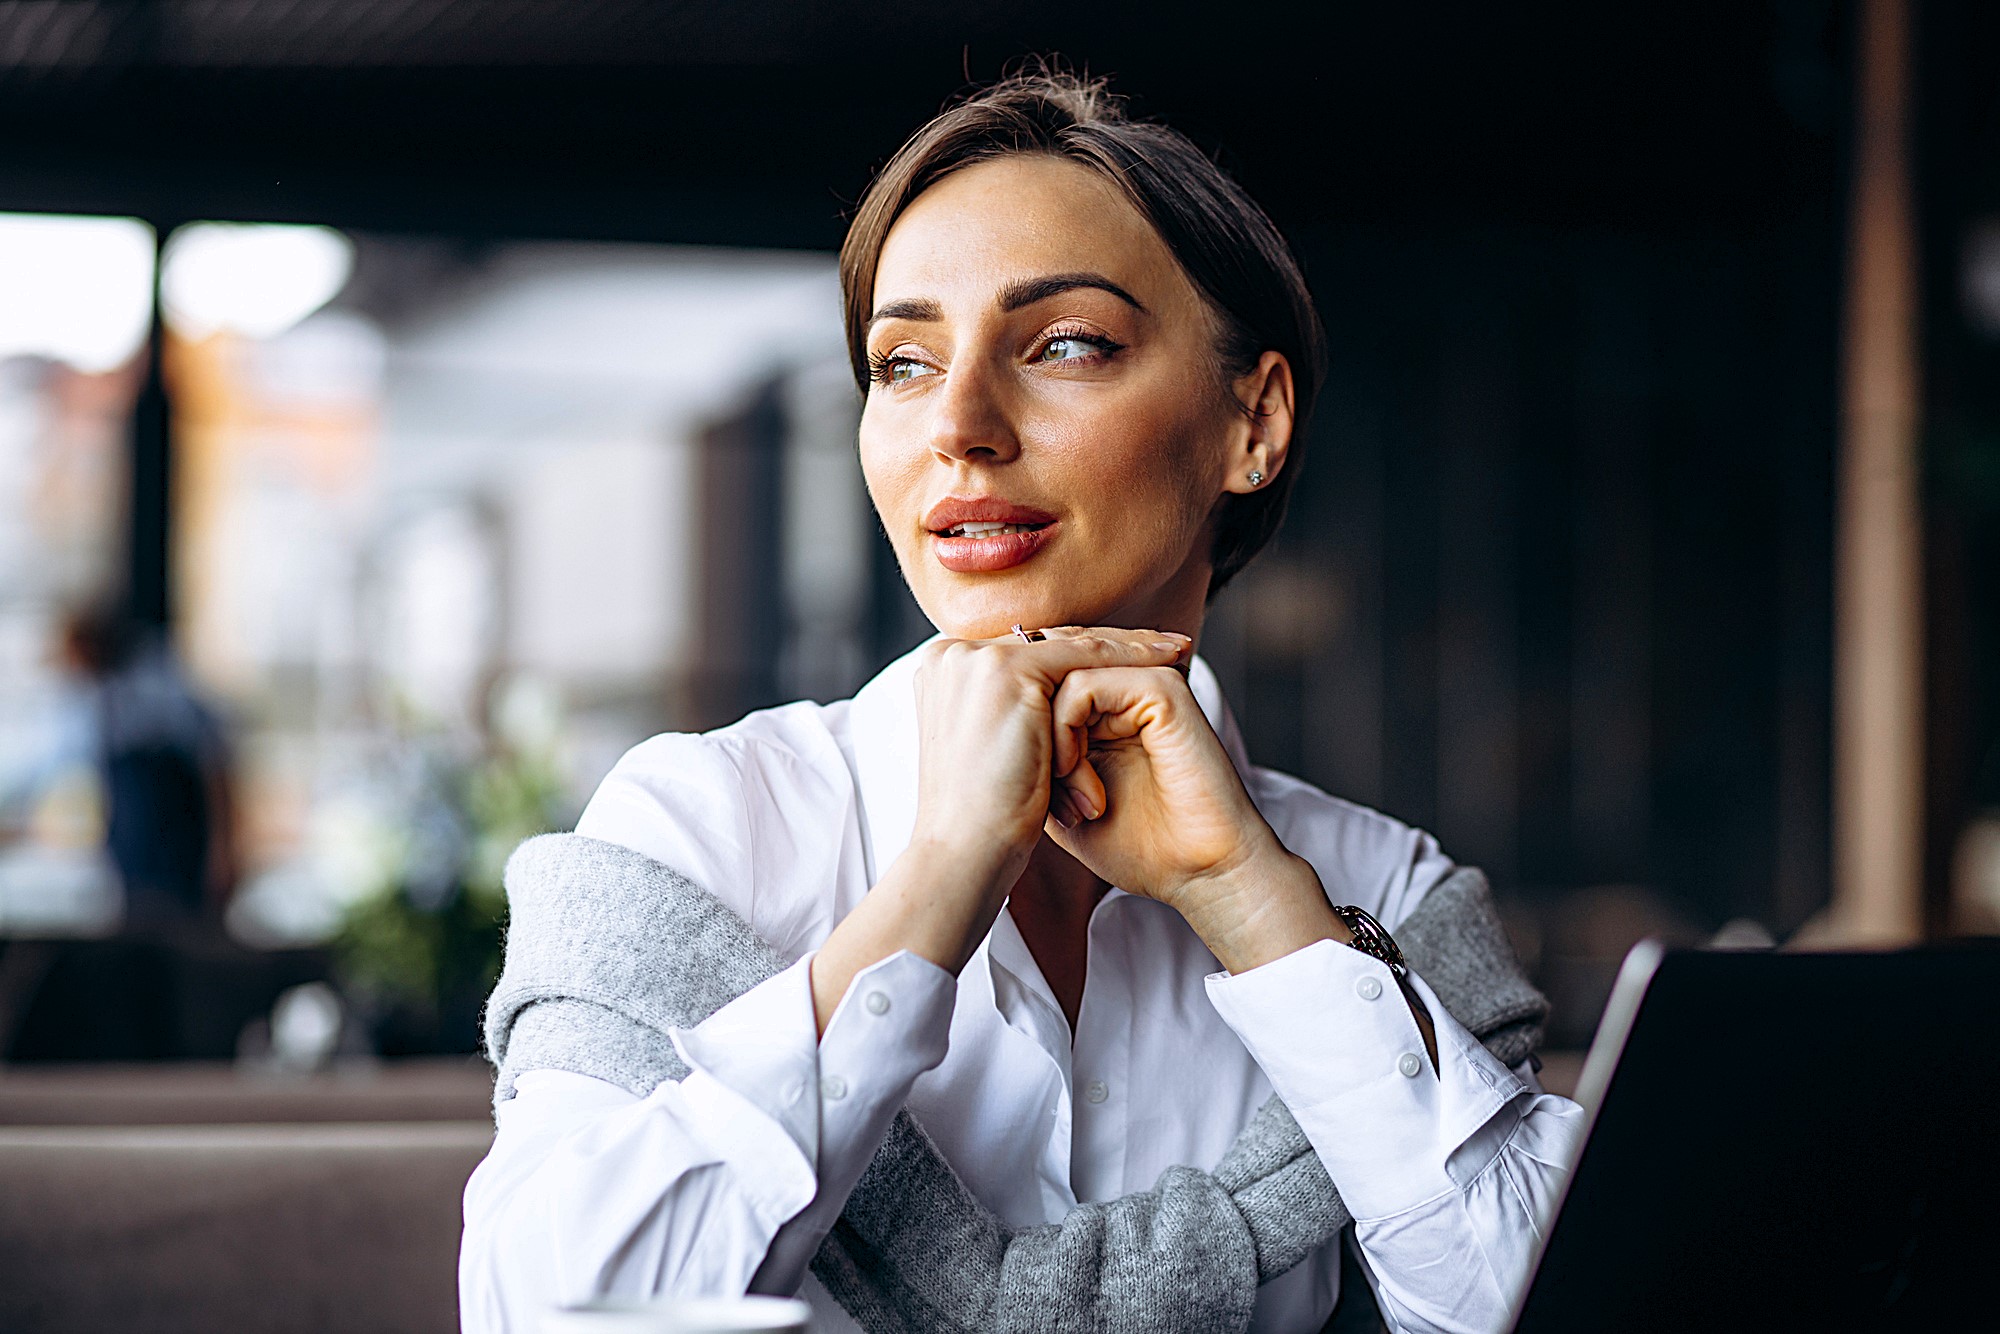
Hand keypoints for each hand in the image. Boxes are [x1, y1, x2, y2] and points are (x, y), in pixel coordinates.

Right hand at [808, 627, 1189, 1032]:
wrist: (963, 855)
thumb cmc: (982, 823)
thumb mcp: (995, 752)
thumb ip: (1013, 717)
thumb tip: (1053, 708)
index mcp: (943, 671)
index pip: (1028, 650)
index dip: (1082, 656)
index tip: (1131, 655)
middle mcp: (951, 654)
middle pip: (1050, 640)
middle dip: (1112, 644)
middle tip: (1167, 643)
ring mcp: (974, 658)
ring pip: (1071, 643)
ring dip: (1131, 645)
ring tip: (1177, 650)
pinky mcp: (1006, 670)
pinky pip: (1086, 655)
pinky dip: (1132, 657)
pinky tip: (1168, 659)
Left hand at [1041, 664, 1349, 972]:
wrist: (1199, 872)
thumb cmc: (1138, 846)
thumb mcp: (1059, 798)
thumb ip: (1030, 756)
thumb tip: (976, 732)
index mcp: (1102, 706)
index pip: (1035, 680)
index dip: (1015, 729)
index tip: (1019, 790)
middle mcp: (1122, 685)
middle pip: (1040, 672)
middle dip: (1029, 734)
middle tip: (1037, 792)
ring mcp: (1141, 682)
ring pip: (1054, 677)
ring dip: (1047, 741)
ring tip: (1065, 797)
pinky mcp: (1159, 689)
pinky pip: (1082, 685)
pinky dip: (1066, 733)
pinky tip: (1074, 777)